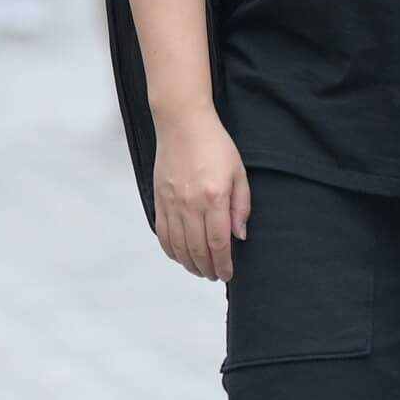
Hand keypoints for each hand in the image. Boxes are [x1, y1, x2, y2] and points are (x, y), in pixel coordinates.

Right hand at [153, 107, 251, 279]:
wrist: (182, 124)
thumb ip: (241, 206)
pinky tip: (180, 255)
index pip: (218, 242)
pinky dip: (170, 249)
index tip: (227, 274)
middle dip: (207, 268)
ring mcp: (171, 202)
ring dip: (189, 263)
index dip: (223, 263)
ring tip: (199, 270)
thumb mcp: (239, 173)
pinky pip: (162, 232)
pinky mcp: (158, 199)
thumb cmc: (215, 145)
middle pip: (197, 249)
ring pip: (178, 245)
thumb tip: (240, 236)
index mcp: (214, 198)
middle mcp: (190, 204)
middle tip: (214, 276)